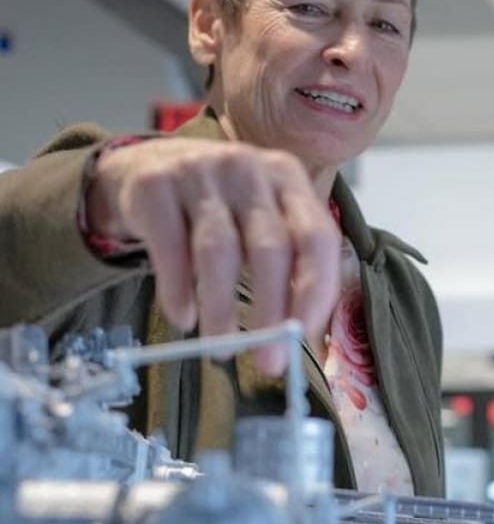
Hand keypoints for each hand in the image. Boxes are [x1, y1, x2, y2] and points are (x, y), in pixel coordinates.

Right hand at [86, 138, 340, 374]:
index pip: (317, 236)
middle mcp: (249, 169)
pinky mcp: (154, 185)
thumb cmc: (221, 204)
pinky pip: (169, 247)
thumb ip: (289, 262)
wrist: (147, 163)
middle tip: (269, 360)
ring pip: (218, 251)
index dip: (316, 289)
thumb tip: (307, 337)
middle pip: (270, 247)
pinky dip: (178, 290)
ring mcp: (200, 173)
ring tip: (223, 349)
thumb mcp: (262, 217)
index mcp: (289, 178)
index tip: (305, 334)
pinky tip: (184, 318)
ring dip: (222, 309)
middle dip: (273, 311)